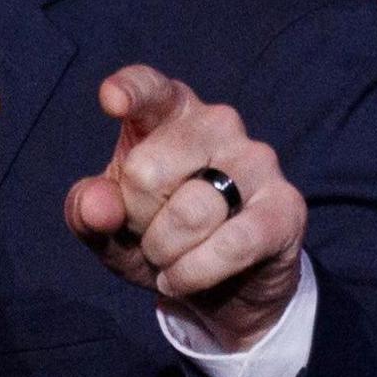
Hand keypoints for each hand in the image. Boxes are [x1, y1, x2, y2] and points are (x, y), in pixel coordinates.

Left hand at [64, 66, 305, 351]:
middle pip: (147, 172)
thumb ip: (89, 210)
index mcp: (169, 112)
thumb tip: (98, 206)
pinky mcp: (286, 206)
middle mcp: (217, 123)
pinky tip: (184, 278)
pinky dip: (195, 272)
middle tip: (150, 231)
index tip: (112, 101)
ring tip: (170, 257)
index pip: (149, 89)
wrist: (223, 287)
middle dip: (136, 219)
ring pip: (189, 213)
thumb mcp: (109, 227)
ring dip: (165, 253)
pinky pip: (231, 244)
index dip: (130, 91)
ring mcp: (257, 160)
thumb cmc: (158, 235)